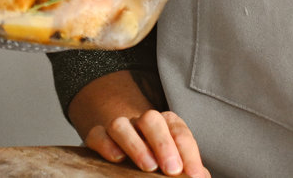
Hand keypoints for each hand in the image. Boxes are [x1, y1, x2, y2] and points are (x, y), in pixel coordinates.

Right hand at [86, 111, 207, 177]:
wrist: (126, 152)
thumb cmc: (158, 160)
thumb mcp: (175, 163)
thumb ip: (188, 168)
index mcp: (166, 125)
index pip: (179, 132)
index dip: (189, 154)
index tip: (194, 177)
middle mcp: (142, 123)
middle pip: (151, 119)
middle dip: (163, 144)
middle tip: (173, 170)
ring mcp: (120, 128)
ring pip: (121, 124)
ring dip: (135, 145)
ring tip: (148, 167)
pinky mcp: (98, 138)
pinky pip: (98, 134)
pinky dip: (106, 144)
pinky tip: (117, 159)